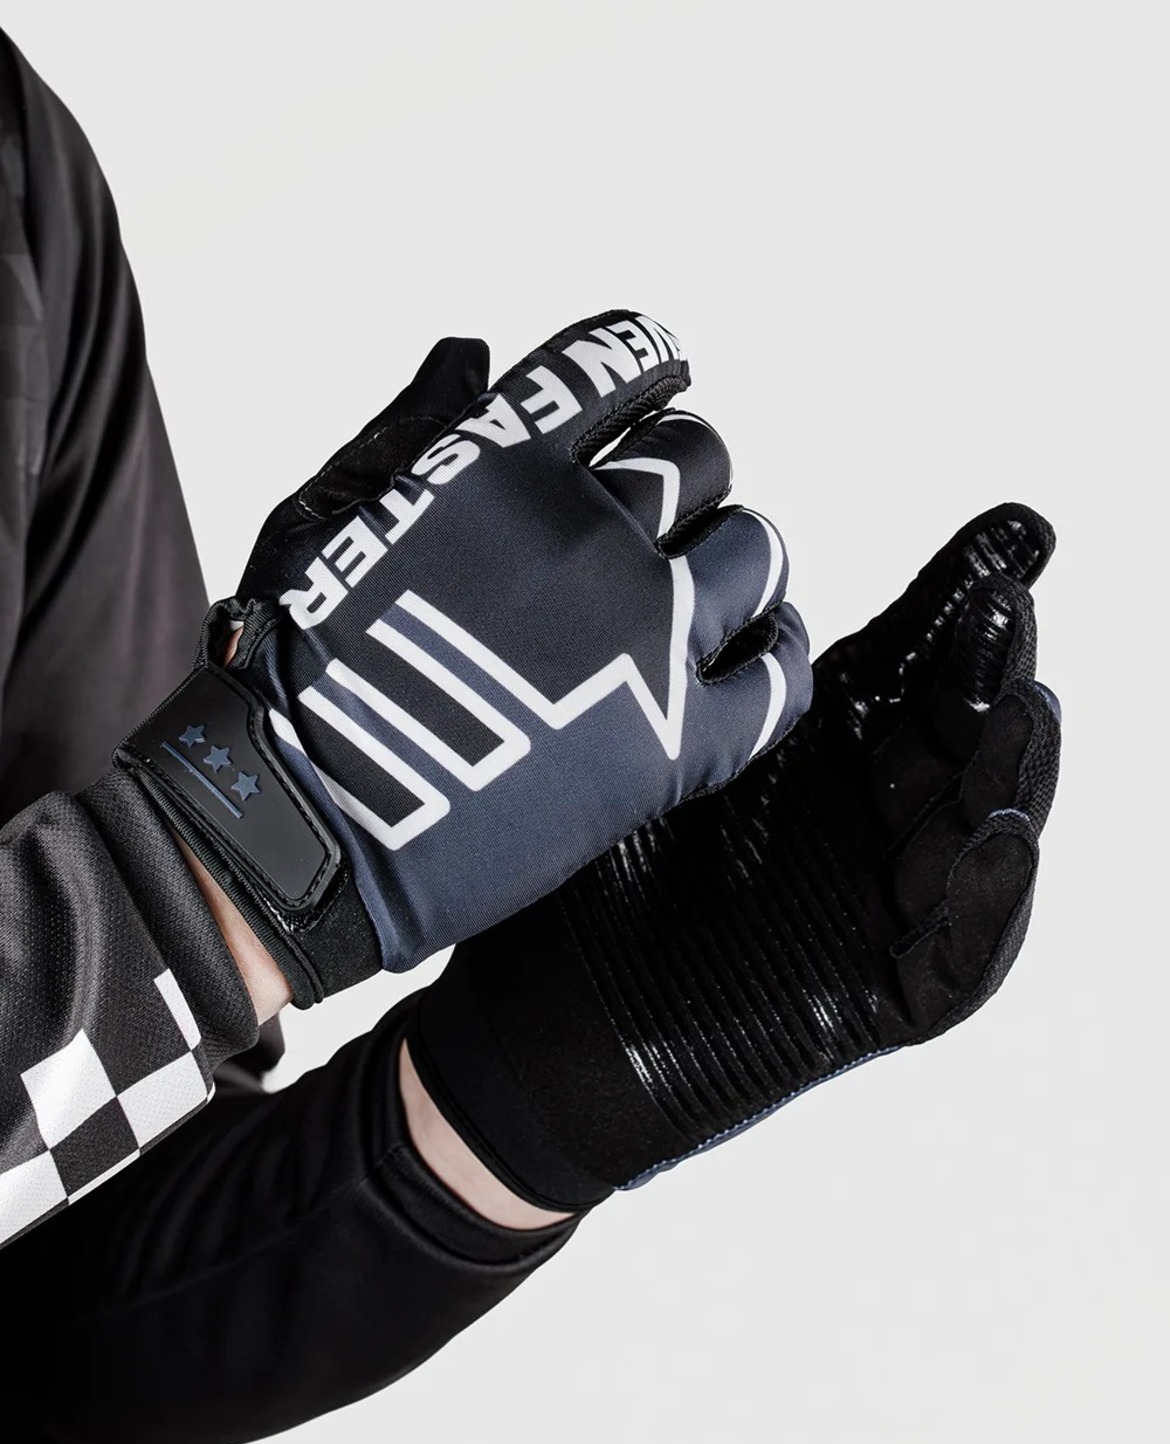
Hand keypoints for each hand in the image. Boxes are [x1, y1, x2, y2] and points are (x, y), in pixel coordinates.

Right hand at [116, 311, 810, 1005]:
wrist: (300, 819)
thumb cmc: (292, 674)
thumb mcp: (327, 513)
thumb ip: (414, 426)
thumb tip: (474, 353)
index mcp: (503, 463)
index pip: (616, 365)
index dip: (649, 365)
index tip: (663, 381)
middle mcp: (587, 530)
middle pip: (700, 457)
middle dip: (687, 476)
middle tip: (664, 517)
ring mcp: (639, 635)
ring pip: (755, 553)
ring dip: (737, 559)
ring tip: (710, 588)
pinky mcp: (670, 742)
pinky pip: (779, 679)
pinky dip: (782, 655)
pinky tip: (764, 649)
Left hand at [410, 504, 1061, 1209]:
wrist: (528, 1029)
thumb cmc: (572, 881)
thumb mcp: (642, 760)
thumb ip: (700, 674)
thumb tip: (706, 552)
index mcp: (814, 750)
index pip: (907, 663)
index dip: (960, 600)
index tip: (1012, 530)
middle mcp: (857, 819)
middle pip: (952, 736)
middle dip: (987, 667)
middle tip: (1007, 597)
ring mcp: (871, 909)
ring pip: (973, 833)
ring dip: (1011, 769)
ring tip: (1027, 702)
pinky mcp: (872, 1003)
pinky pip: (956, 958)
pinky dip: (990, 901)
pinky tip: (1003, 835)